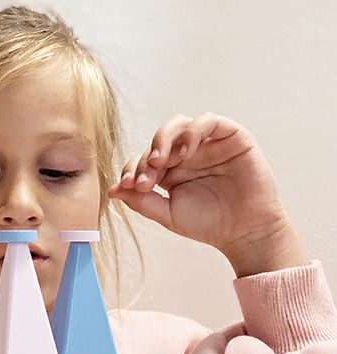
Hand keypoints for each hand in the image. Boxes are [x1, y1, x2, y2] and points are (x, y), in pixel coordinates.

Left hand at [108, 112, 307, 275]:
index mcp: (169, 171)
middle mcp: (186, 154)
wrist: (243, 231)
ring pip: (179, 125)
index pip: (143, 159)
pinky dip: (192, 132)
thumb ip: (141, 201)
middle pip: (157, 141)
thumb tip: (111, 190)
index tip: (125, 185)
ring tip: (160, 161)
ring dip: (163, 139)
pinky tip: (185, 153)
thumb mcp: (167, 214)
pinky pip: (207, 121)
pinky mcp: (230, 136)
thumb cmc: (207, 223)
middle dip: (146, 158)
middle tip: (144, 178)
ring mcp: (207, 143)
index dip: (131, 169)